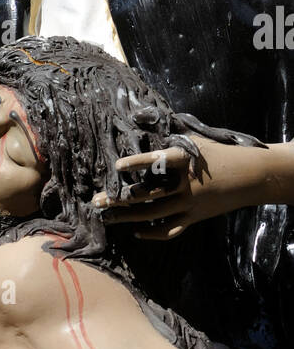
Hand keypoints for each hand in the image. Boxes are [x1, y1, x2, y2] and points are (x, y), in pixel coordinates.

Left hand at [91, 136, 280, 240]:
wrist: (251, 176)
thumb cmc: (218, 154)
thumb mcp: (196, 139)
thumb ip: (169, 133)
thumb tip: (141, 116)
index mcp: (185, 160)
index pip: (158, 160)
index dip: (138, 163)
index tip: (117, 166)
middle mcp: (185, 183)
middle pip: (147, 194)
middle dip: (119, 198)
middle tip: (97, 200)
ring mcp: (190, 203)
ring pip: (153, 214)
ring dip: (127, 216)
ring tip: (107, 217)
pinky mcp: (194, 217)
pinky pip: (170, 229)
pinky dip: (153, 233)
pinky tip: (136, 232)